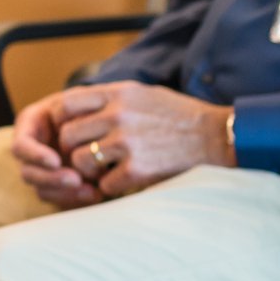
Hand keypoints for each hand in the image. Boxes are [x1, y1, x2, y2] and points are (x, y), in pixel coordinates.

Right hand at [9, 95, 101, 208]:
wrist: (100, 118)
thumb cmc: (88, 104)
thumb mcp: (80, 100)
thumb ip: (75, 113)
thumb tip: (76, 127)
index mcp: (30, 125)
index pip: (20, 146)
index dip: (35, 155)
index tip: (55, 161)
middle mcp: (31, 150)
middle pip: (28, 172)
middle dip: (51, 179)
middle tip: (75, 179)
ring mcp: (43, 169)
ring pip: (41, 190)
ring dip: (65, 193)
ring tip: (92, 191)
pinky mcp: (57, 184)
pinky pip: (59, 199)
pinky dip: (76, 199)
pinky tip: (96, 194)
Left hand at [53, 82, 234, 198]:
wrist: (218, 138)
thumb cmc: (180, 116)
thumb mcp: (144, 93)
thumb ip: (111, 97)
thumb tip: (77, 104)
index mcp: (118, 94)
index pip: (66, 103)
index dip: (60, 121)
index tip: (69, 132)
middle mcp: (118, 115)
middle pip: (67, 135)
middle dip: (71, 149)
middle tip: (84, 157)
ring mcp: (127, 142)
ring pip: (80, 160)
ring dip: (89, 170)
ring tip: (104, 171)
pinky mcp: (138, 169)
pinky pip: (105, 184)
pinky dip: (111, 187)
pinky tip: (125, 182)